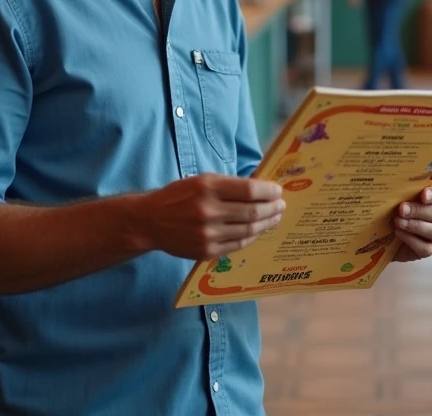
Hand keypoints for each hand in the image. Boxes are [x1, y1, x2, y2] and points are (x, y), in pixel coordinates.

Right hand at [132, 174, 283, 259]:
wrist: (150, 221)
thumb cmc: (179, 196)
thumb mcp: (201, 180)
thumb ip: (229, 185)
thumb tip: (261, 189)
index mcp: (207, 187)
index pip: (249, 190)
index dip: (268, 191)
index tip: (278, 191)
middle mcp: (208, 211)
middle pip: (252, 211)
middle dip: (272, 208)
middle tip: (281, 205)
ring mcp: (207, 234)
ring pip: (248, 230)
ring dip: (266, 223)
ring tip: (275, 217)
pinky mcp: (206, 251)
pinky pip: (238, 245)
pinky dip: (252, 237)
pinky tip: (258, 230)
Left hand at [392, 184, 431, 261]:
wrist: (386, 234)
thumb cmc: (395, 210)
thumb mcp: (398, 197)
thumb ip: (403, 190)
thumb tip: (395, 184)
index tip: (423, 194)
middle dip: (418, 210)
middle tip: (402, 209)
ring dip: (414, 225)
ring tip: (397, 221)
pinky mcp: (427, 249)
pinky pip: (425, 247)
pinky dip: (410, 239)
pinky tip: (398, 233)